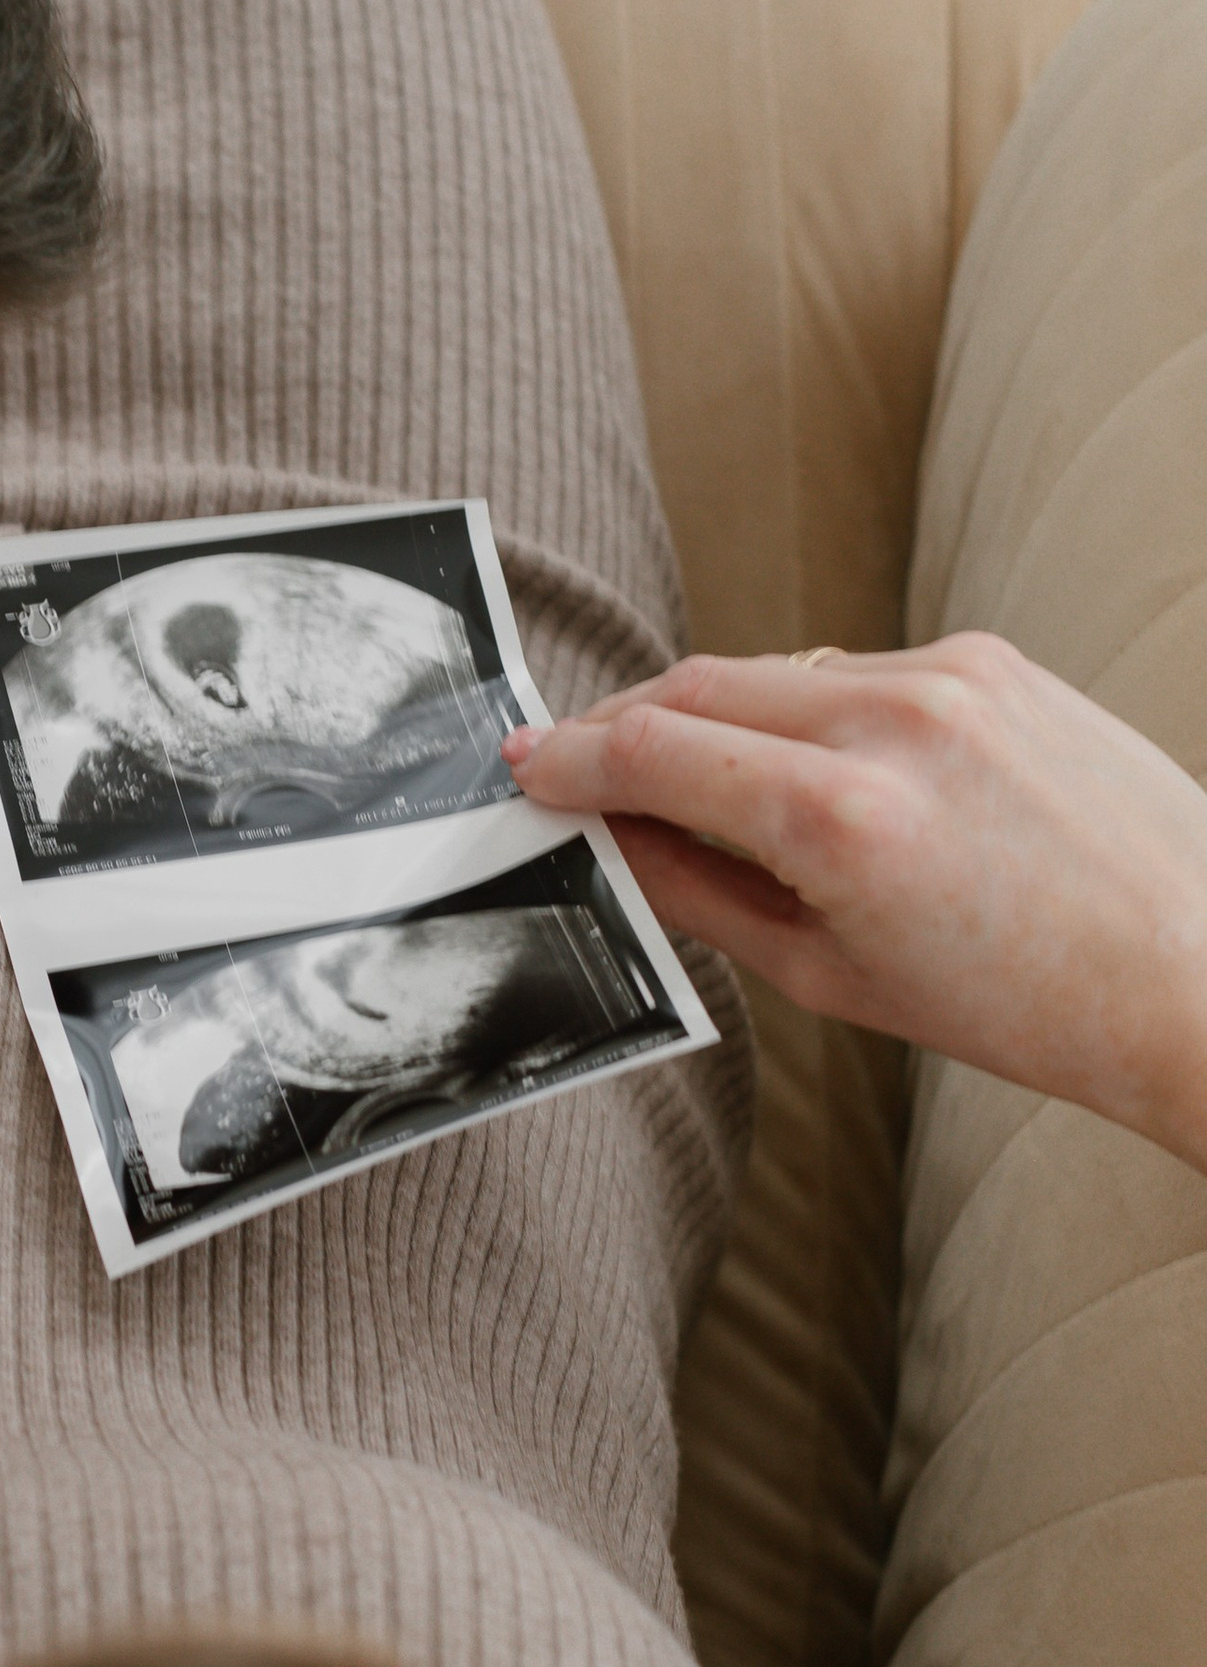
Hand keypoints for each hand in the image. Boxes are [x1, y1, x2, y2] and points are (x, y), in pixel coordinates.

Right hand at [505, 634, 1206, 1165]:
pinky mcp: (995, 659)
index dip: (572, 759)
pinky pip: (860, 668)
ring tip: (705, 786)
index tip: (528, 769)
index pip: (654, 749)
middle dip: (629, 725)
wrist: (1197, 971)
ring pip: (779, 669)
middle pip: (700, 683)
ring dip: (722, 716)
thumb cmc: (1026, 1007)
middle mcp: (894, 723)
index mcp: (841, 819)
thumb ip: (701, 894)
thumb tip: (614, 838)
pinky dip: (814, 712)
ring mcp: (953, 676)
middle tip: (582, 768)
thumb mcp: (830, 976)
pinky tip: (826, 776)